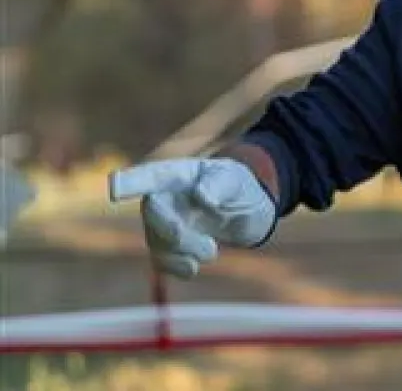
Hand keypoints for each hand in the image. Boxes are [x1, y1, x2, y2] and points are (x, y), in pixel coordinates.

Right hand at [107, 157, 275, 277]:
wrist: (245, 215)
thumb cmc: (236, 188)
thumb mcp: (236, 180)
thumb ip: (220, 184)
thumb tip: (201, 195)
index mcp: (176, 174)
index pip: (149, 175)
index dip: (130, 181)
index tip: (114, 186)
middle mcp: (161, 198)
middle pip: (153, 215)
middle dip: (176, 233)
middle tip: (209, 247)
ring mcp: (159, 223)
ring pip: (158, 243)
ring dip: (186, 253)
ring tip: (212, 250)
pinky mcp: (165, 247)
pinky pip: (161, 262)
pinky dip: (180, 268)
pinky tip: (194, 267)